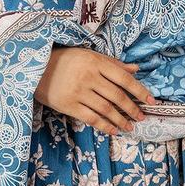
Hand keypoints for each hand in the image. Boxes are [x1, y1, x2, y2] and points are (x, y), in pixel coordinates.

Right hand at [34, 46, 156, 134]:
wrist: (33, 67)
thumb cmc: (65, 59)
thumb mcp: (89, 56)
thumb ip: (113, 64)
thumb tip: (136, 69)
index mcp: (96, 62)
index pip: (124, 78)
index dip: (139, 90)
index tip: (151, 100)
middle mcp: (88, 77)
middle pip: (117, 96)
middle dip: (132, 108)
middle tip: (141, 117)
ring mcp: (78, 92)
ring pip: (106, 110)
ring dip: (121, 120)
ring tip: (130, 126)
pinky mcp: (68, 105)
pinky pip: (91, 118)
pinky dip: (104, 126)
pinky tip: (113, 130)